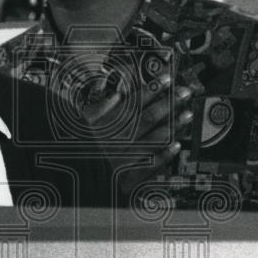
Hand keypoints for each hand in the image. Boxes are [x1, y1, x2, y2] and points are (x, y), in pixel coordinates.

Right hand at [82, 67, 195, 200]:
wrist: (71, 178)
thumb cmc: (76, 147)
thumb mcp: (80, 123)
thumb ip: (98, 109)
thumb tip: (115, 95)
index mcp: (104, 124)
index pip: (133, 101)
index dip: (152, 88)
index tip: (168, 79)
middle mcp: (115, 140)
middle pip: (147, 118)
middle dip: (168, 104)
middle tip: (184, 93)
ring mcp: (122, 158)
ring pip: (152, 139)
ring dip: (172, 126)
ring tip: (186, 115)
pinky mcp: (126, 177)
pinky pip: (149, 165)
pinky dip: (164, 155)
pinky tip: (176, 145)